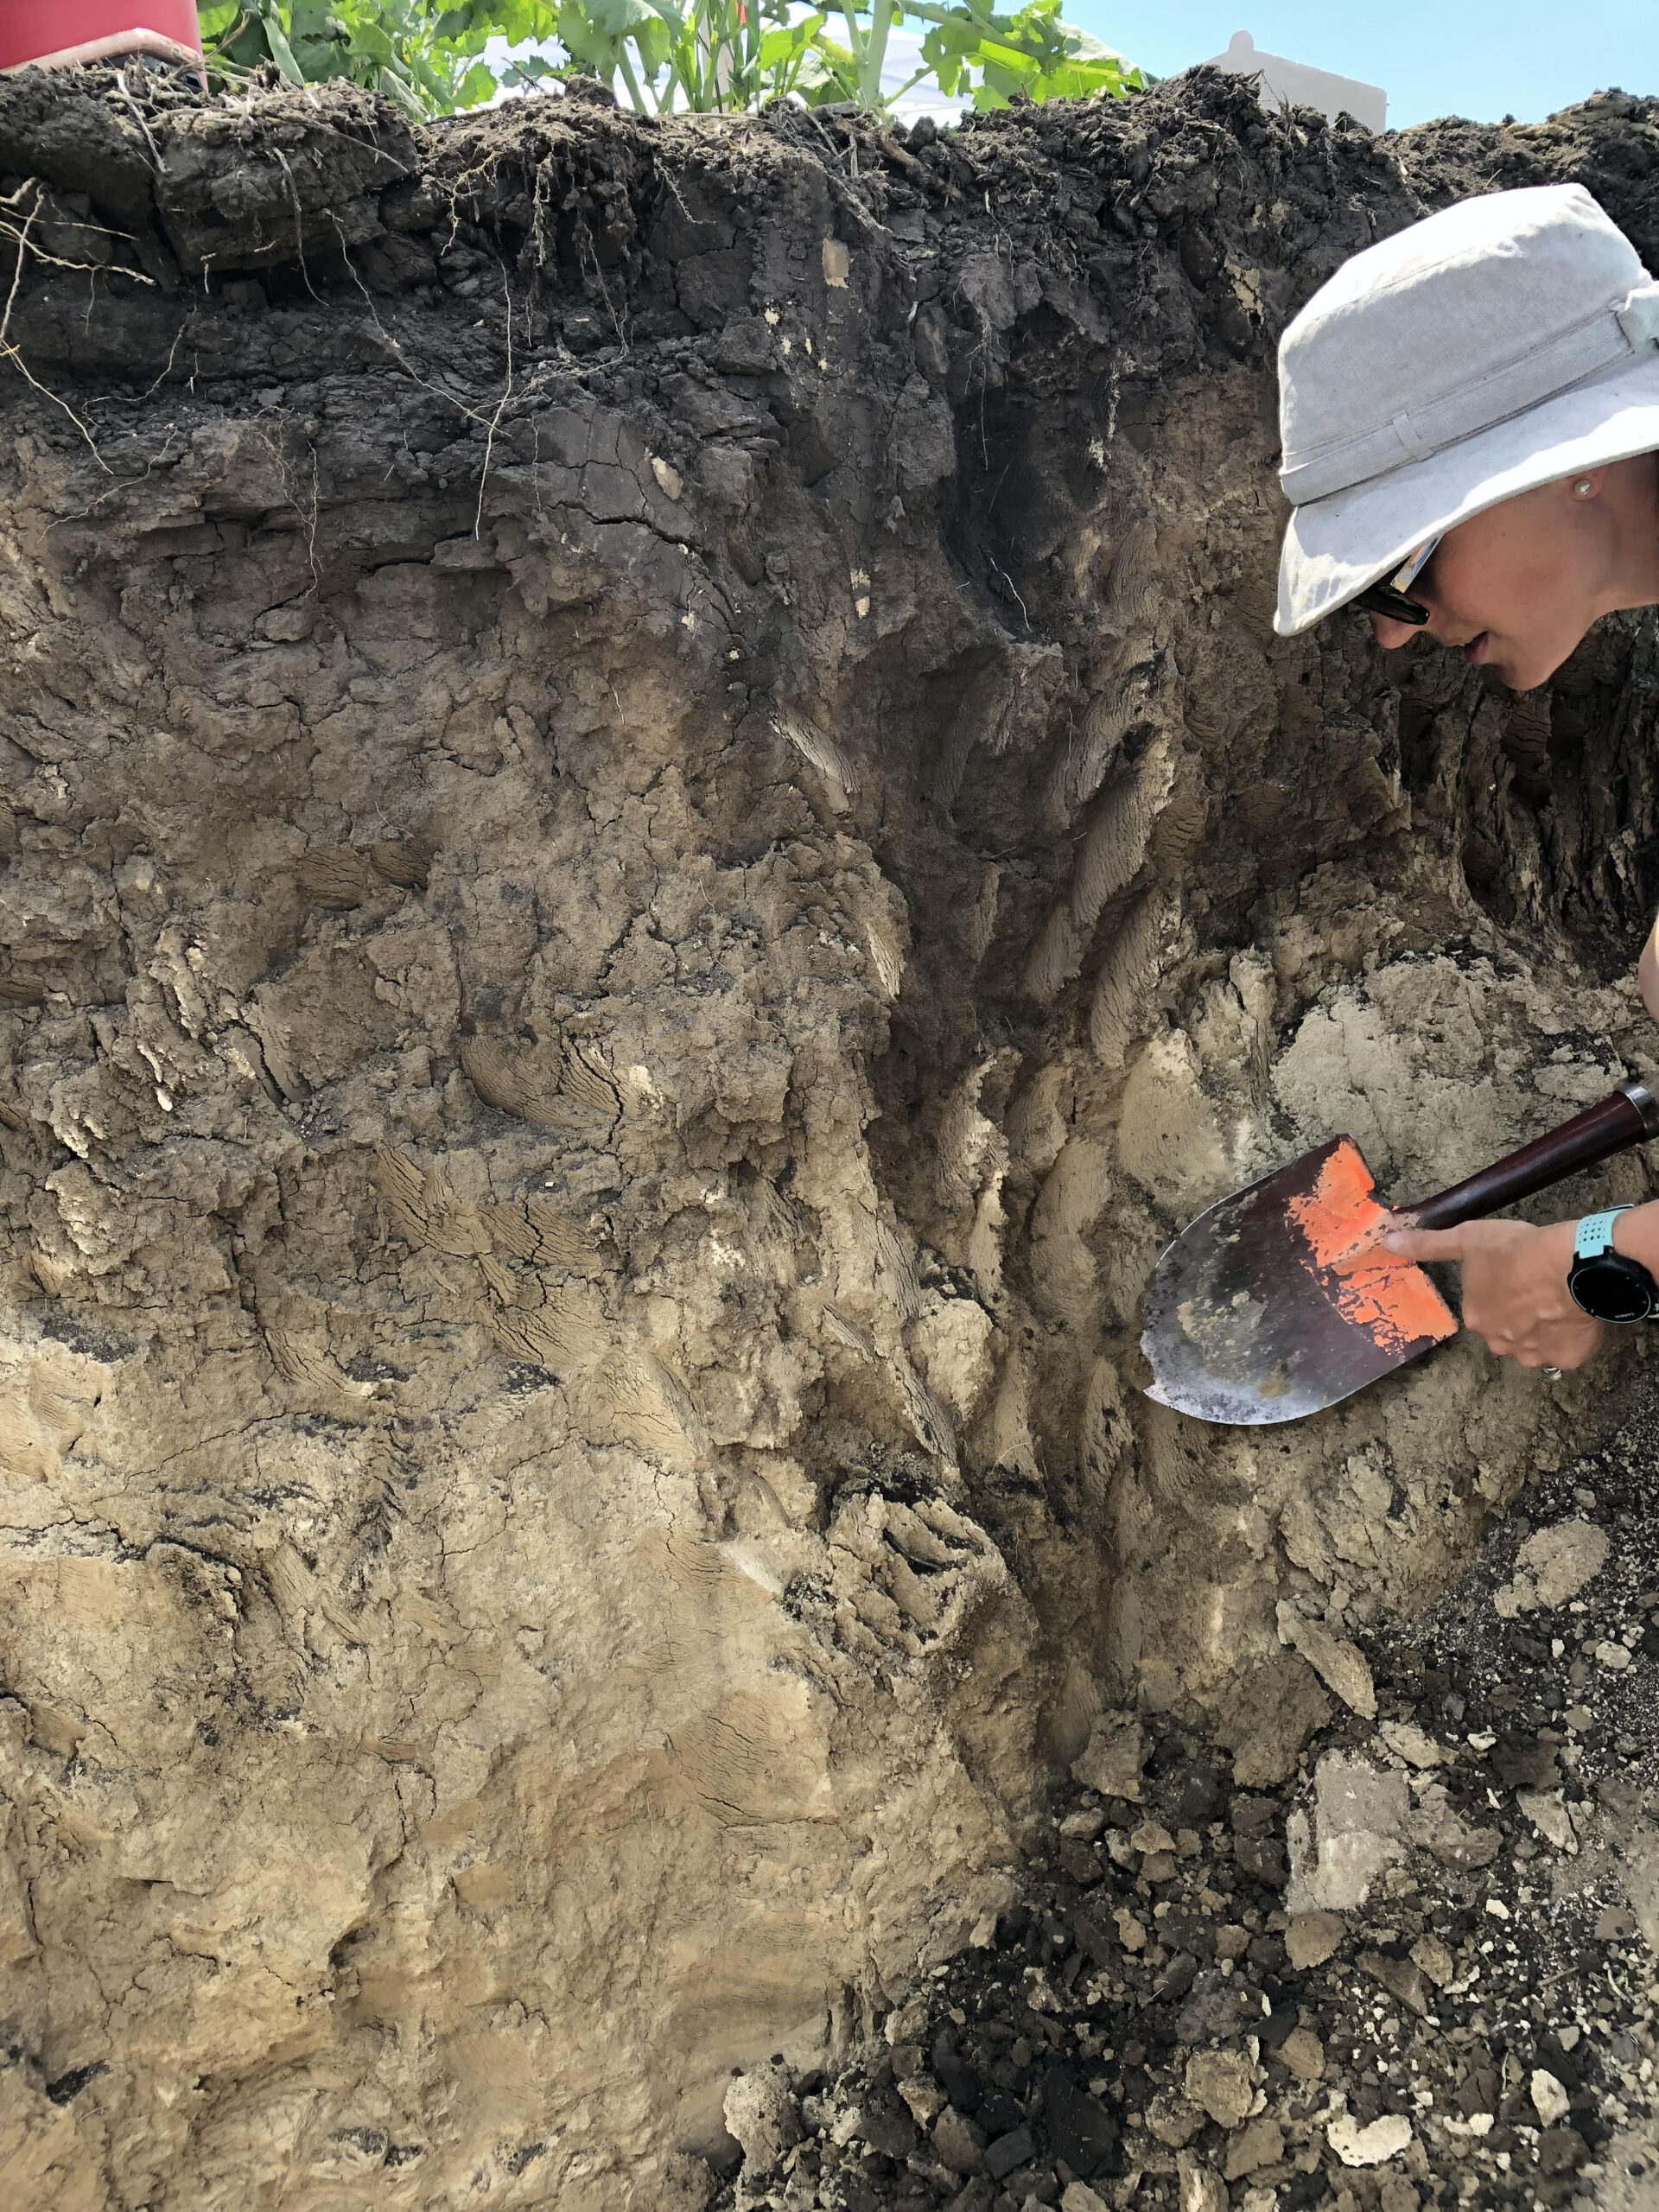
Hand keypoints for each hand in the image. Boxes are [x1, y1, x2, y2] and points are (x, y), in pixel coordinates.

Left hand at [1379, 1217, 1601, 1369]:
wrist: (1570, 1266)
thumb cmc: (1516, 1250)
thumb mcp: (1468, 1239)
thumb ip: (1429, 1245)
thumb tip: (1389, 1243)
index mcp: (1475, 1317)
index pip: (1483, 1308)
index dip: (1500, 1291)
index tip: (1516, 1275)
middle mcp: (1498, 1343)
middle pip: (1506, 1332)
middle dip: (1519, 1317)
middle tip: (1538, 1290)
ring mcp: (1533, 1355)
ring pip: (1534, 1346)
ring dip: (1542, 1331)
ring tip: (1558, 1302)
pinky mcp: (1566, 1359)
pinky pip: (1566, 1353)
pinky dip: (1570, 1340)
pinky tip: (1576, 1317)